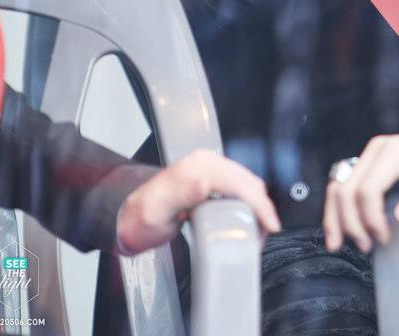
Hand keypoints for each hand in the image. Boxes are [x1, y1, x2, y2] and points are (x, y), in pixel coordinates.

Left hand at [117, 148, 280, 253]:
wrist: (129, 216)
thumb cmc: (141, 218)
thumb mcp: (158, 210)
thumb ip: (182, 194)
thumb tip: (206, 183)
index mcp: (195, 167)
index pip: (237, 181)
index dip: (258, 203)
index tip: (269, 225)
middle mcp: (204, 162)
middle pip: (247, 180)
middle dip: (262, 207)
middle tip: (265, 235)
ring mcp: (209, 167)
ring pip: (246, 182)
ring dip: (258, 204)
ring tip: (259, 231)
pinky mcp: (211, 175)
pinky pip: (239, 184)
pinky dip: (249, 201)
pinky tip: (249, 218)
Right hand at [323, 121, 398, 253]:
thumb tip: (398, 219)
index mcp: (393, 153)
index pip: (368, 190)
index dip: (370, 219)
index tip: (384, 239)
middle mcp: (375, 150)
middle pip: (346, 188)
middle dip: (349, 222)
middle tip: (365, 247)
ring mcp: (371, 155)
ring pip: (339, 185)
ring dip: (336, 215)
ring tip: (337, 243)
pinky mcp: (372, 163)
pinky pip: (348, 184)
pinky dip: (340, 206)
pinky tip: (341, 225)